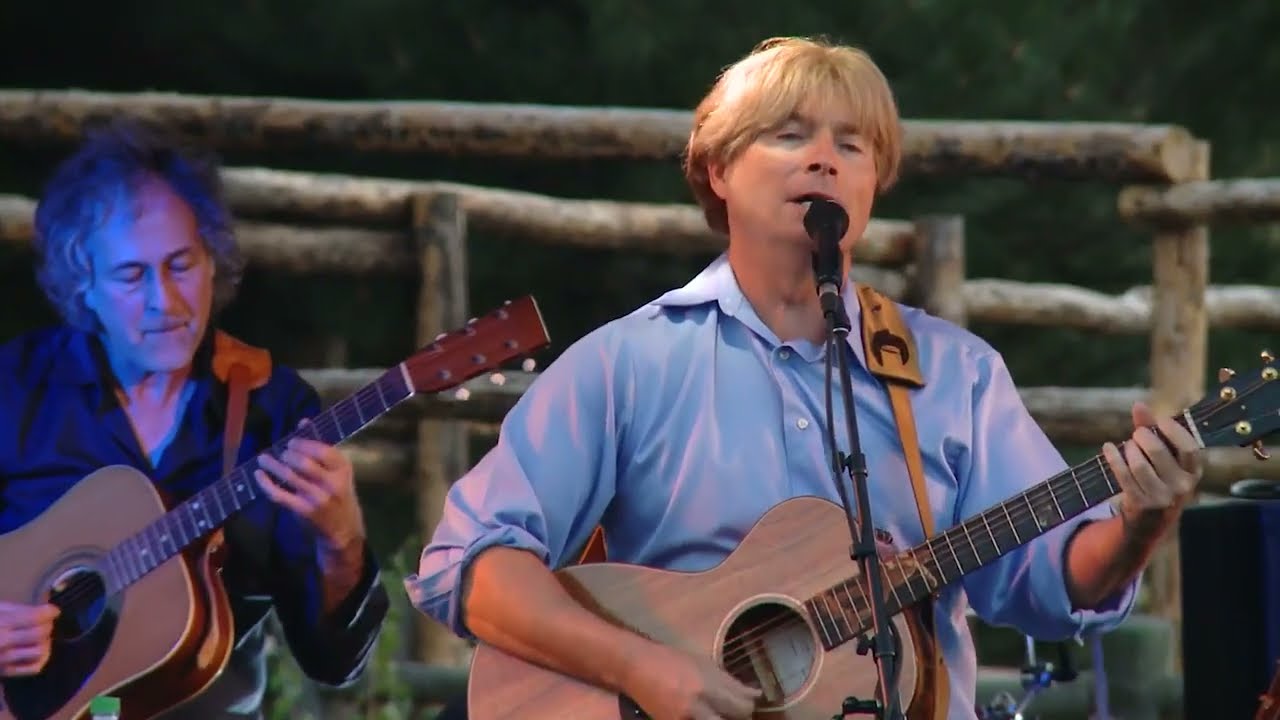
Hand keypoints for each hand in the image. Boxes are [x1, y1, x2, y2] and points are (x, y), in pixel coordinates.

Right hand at [0, 601, 58, 676]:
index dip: (49, 612)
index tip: (53, 610)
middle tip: (46, 622)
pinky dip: (42, 657)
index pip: (34, 617)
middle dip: (48, 625)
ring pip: (40, 650)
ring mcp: (5, 659)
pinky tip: (39, 649)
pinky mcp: (6, 672)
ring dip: (46, 641)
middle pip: (40, 633)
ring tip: (41, 635)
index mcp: (0, 624)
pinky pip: (35, 667)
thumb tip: (44, 609)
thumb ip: (17, 609)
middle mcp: (3, 642)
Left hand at [255, 420, 365, 550]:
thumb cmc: (339, 493)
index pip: (323, 450)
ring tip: (263, 458)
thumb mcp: (338, 471)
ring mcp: (317, 498)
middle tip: (281, 452)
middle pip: (304, 462)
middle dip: (288, 454)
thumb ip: (321, 448)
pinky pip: (279, 494)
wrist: (343, 528)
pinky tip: (258, 475)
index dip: (304, 443)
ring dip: (273, 465)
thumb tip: (303, 421)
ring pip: (290, 476)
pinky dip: (266, 484)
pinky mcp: (303, 510)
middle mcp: (333, 483)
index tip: (292, 441)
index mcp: (343, 469)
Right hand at [622, 642, 760, 719]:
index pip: (743, 706)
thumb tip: (754, 693)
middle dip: (738, 716)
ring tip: (716, 712)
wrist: (635, 667)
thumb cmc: (670, 660)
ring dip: (720, 718)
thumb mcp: (702, 664)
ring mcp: (684, 718)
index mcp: (707, 685)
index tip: (745, 704)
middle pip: (735, 719)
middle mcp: (698, 705)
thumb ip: (729, 682)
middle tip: (732, 712)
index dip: (748, 707)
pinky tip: (701, 714)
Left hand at [1102, 401, 1203, 534]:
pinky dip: (1113, 458)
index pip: (1190, 448)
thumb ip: (1152, 429)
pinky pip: (1123, 475)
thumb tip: (1138, 405)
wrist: (1152, 519)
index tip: (1160, 420)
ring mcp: (1162, 497)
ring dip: (1128, 449)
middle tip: (1137, 434)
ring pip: (1139, 464)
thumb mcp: (1163, 455)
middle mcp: (1182, 486)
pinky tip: (1107, 448)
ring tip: (1128, 446)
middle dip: (1142, 437)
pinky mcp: (1142, 503)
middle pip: (1158, 452)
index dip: (1174, 431)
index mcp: (1194, 471)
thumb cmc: (1160, 476)